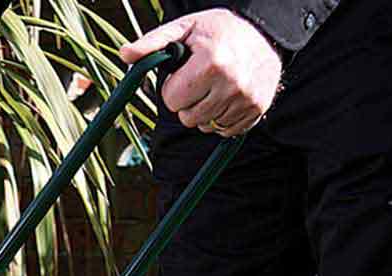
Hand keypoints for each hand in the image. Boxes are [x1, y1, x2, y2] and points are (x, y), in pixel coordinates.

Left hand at [121, 8, 282, 136]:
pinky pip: (225, 131)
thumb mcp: (185, 29)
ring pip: (205, 127)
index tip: (185, 72)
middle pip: (188, 118)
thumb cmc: (219, 31)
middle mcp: (231, 83)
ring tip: (215, 86)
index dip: (173, 88)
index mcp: (211, 62)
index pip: (172, 101)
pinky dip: (222, 118)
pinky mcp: (256, 110)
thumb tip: (124, 54)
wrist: (266, 32)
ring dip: (205, 111)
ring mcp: (246, 99)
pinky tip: (228, 96)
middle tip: (201, 80)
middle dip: (188, 102)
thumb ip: (154, 43)